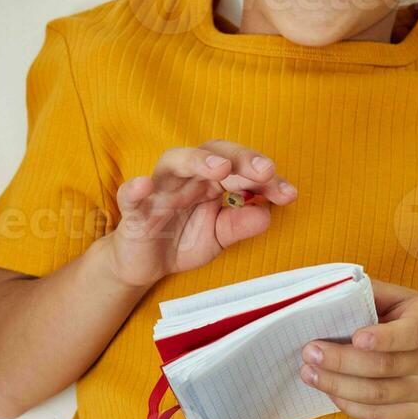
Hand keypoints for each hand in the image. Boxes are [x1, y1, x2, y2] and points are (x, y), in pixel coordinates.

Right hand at [105, 141, 298, 289]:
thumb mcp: (219, 237)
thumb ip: (241, 225)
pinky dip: (135, 187)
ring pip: (174, 162)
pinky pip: (130, 195)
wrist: (144, 265)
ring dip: (197, 161)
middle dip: (239, 158)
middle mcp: (186, 178)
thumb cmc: (181, 240)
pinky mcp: (134, 211)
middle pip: (211, 153)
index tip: (288, 193)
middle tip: (264, 170)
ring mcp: (159, 191)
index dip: (265, 178)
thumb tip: (268, 214)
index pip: (238, 167)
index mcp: (209, 181)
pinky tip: (145, 185)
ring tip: (220, 168)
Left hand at [299, 279, 417, 418]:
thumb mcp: (408, 300)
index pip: (410, 334)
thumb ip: (374, 293)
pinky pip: (382, 417)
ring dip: (338, 386)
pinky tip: (330, 393)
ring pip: (378, 395)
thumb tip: (332, 289)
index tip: (355, 338)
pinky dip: (351, 407)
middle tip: (309, 352)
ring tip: (309, 373)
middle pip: (384, 367)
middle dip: (341, 361)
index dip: (383, 338)